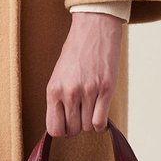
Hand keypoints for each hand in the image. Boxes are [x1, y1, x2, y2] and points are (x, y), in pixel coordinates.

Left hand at [45, 11, 125, 135]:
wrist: (94, 29)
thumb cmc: (76, 53)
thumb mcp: (58, 76)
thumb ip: (58, 99)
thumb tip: (61, 124)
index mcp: (53, 90)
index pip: (54, 129)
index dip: (62, 131)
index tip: (67, 125)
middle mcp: (69, 92)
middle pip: (73, 130)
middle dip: (77, 127)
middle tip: (81, 115)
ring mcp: (88, 91)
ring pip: (88, 127)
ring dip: (90, 123)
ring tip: (91, 109)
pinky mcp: (106, 89)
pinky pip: (100, 121)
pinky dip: (101, 125)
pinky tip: (100, 115)